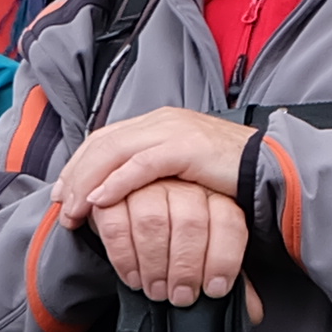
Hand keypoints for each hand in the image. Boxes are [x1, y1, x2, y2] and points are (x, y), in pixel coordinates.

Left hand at [59, 108, 258, 305]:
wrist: (270, 169)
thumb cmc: (228, 176)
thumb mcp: (183, 169)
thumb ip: (154, 171)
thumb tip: (122, 192)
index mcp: (158, 122)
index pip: (105, 138)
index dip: (79, 164)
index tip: (63, 193)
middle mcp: (161, 120)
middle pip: (103, 142)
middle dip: (76, 175)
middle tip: (61, 206)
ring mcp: (173, 131)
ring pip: (115, 151)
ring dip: (88, 182)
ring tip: (74, 210)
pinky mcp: (186, 148)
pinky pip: (142, 165)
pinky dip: (116, 183)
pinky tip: (101, 201)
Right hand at [91, 178, 250, 308]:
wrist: (133, 213)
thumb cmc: (177, 242)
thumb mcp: (207, 256)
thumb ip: (229, 279)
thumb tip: (254, 312)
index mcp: (216, 197)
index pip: (228, 222)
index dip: (223, 260)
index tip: (214, 290)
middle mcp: (184, 186)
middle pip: (190, 222)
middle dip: (185, 267)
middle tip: (180, 297)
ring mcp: (147, 186)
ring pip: (152, 221)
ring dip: (154, 264)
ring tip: (155, 290)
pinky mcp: (112, 195)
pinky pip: (117, 225)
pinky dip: (124, 257)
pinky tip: (132, 277)